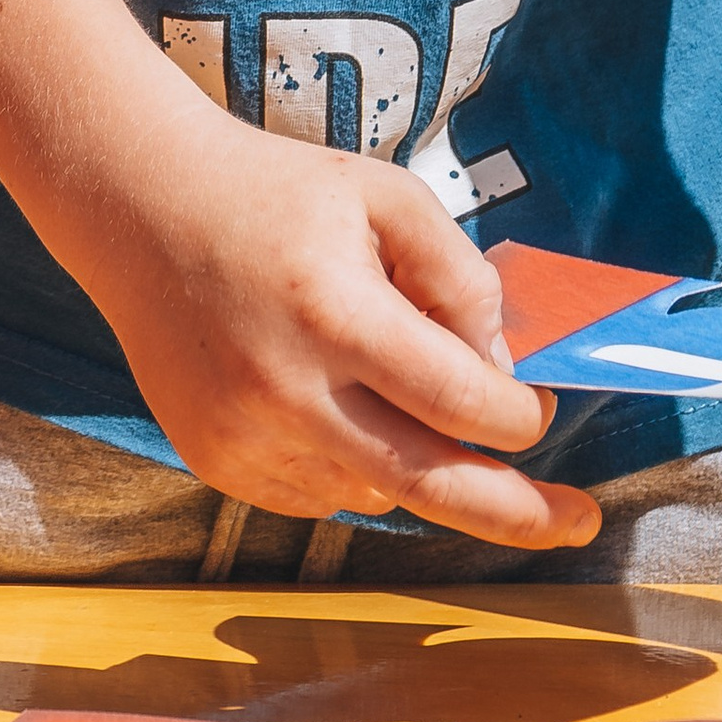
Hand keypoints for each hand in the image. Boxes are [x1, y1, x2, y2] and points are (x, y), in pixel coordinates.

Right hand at [62, 102, 600, 550]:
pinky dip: (351, 462)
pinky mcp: (217, 464)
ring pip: (378, 491)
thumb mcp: (388, 198)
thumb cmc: (278, 196)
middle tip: (580, 525)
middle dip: (518, 513)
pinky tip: (323, 392)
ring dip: (413, 457)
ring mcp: (245, 438)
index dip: (518, 412)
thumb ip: (461, 278)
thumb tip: (503, 371)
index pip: (460, 400)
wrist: (141, 210)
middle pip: (430, 485)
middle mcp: (287, 392)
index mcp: (336, 314)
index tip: (539, 405)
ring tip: (372, 373)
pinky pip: (321, 494)